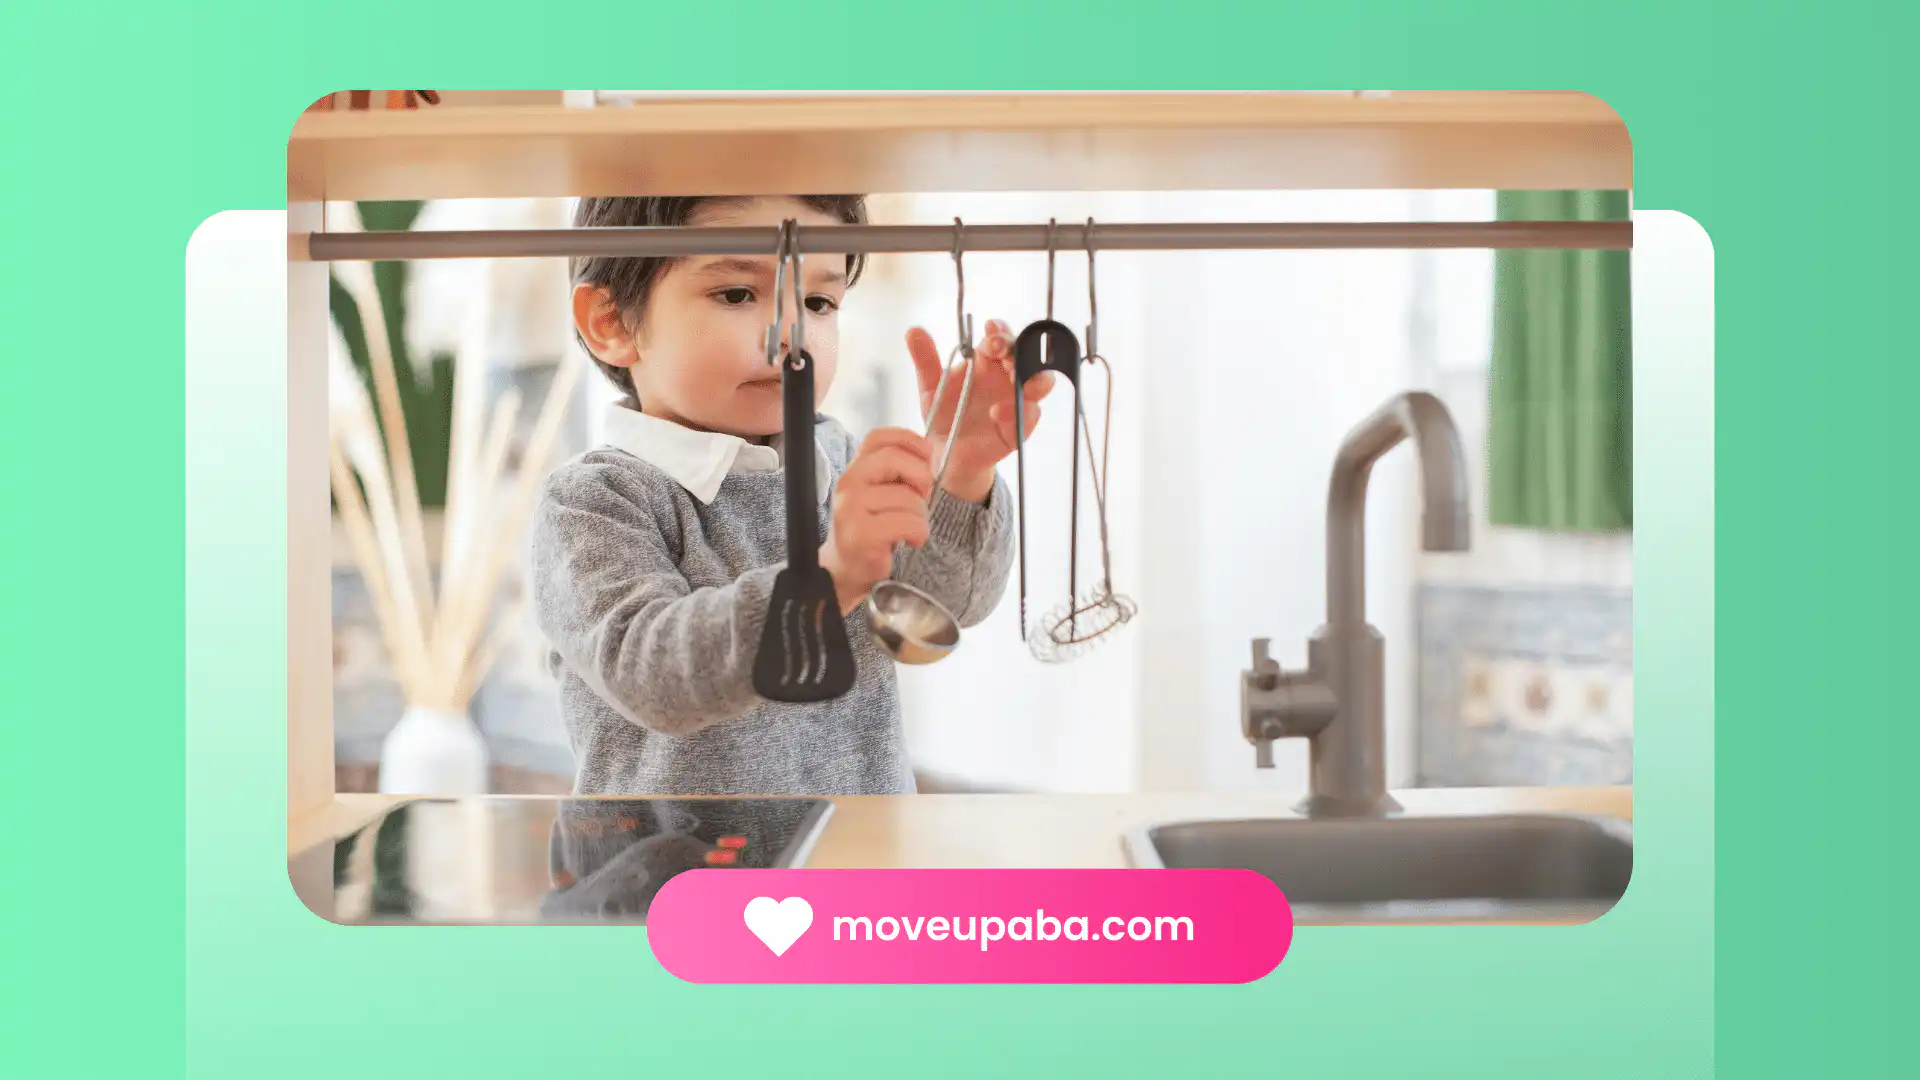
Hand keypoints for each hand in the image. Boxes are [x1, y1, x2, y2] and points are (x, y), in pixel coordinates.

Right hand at [818, 428, 933, 614]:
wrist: (846, 569)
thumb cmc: (871, 529)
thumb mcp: (881, 493)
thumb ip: (898, 471)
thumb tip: (928, 452)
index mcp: (855, 469)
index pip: (879, 437)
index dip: (909, 440)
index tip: (927, 456)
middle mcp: (849, 484)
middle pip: (895, 458)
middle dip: (921, 476)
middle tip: (922, 497)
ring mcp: (852, 509)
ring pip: (908, 497)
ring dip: (921, 515)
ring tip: (911, 527)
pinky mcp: (862, 535)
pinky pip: (908, 523)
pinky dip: (919, 533)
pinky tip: (911, 541)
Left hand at [905, 318, 1055, 501]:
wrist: (946, 454)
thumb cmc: (945, 416)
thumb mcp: (930, 387)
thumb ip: (925, 360)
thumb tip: (913, 331)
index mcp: (987, 362)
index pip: (1001, 337)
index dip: (1000, 330)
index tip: (989, 328)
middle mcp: (1006, 378)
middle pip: (1027, 354)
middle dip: (1018, 348)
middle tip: (1000, 351)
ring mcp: (1017, 401)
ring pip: (1042, 381)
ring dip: (1034, 377)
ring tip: (1015, 380)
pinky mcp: (1019, 427)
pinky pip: (1030, 415)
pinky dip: (1017, 412)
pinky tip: (996, 413)